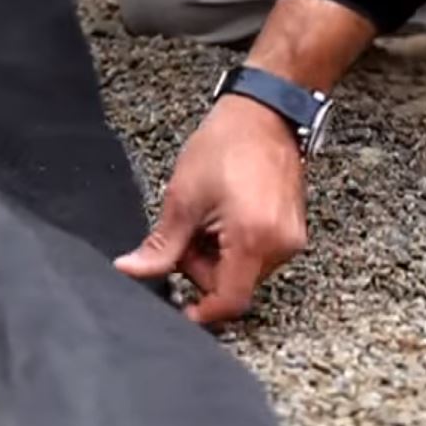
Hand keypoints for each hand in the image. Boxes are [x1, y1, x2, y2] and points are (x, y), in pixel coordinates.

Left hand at [115, 96, 308, 324]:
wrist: (265, 113)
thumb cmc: (226, 145)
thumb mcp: (183, 198)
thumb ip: (161, 246)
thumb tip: (133, 271)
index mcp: (253, 239)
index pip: (229, 301)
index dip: (202, 312)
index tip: (182, 310)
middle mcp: (280, 245)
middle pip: (234, 286)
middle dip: (203, 269)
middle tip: (187, 234)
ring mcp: (290, 238)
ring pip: (244, 271)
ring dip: (218, 256)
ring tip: (208, 218)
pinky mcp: (293, 229)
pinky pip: (259, 254)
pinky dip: (236, 245)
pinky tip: (226, 216)